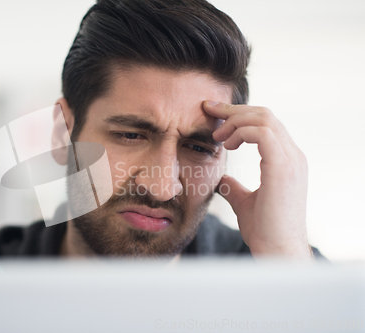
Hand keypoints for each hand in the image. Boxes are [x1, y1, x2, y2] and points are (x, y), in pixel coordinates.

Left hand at [204, 101, 311, 258]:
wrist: (276, 251)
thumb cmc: (263, 230)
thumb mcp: (244, 201)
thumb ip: (235, 187)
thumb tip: (222, 180)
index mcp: (286, 160)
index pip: (265, 124)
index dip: (239, 116)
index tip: (213, 116)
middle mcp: (293, 155)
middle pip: (265, 114)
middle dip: (233, 110)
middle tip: (208, 110)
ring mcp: (291, 159)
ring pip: (264, 118)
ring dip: (235, 121)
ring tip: (217, 136)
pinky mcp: (283, 166)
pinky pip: (261, 133)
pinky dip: (240, 132)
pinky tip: (225, 144)